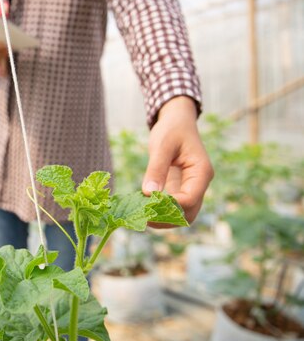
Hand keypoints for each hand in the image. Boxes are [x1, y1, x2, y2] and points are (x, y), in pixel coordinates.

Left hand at [142, 96, 213, 227]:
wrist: (177, 121)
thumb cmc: (172, 129)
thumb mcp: (162, 146)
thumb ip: (156, 169)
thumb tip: (148, 193)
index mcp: (201, 172)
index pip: (190, 199)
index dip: (169, 206)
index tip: (147, 205)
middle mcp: (200, 183)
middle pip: (189, 213)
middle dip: (166, 219)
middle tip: (141, 217)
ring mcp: (191, 188)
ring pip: (182, 215)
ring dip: (163, 219)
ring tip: (140, 215)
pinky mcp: (181, 189)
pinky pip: (174, 207)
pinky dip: (160, 211)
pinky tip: (143, 208)